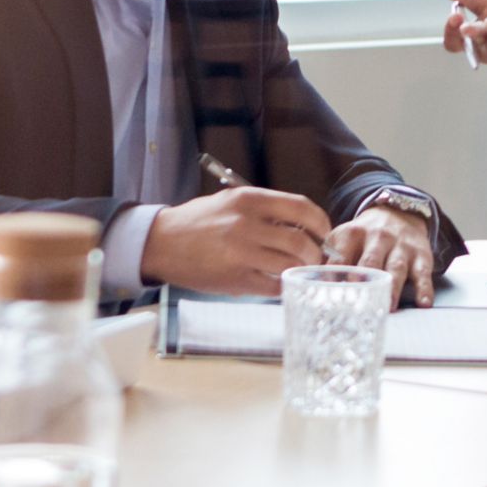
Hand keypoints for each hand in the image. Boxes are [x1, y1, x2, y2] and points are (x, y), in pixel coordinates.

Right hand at [141, 186, 331, 295]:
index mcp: (249, 200)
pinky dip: (283, 286)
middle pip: (301, 241)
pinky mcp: (235, 279)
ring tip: (302, 271)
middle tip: (318, 258)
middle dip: (317, 253)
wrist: (161, 243)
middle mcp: (247, 224)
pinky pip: (272, 285)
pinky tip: (282, 283)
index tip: (324, 232)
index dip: (321, 222)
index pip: (301, 207)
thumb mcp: (232, 202)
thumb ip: (265, 210)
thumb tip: (303, 225)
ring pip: (290, 265)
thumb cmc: (199, 221)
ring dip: (303, 270)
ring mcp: (241, 253)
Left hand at [327, 203, 437, 306]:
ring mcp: (400, 246)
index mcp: (352, 234)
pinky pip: (423, 273)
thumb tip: (307, 285)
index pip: (341, 257)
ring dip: (392, 288)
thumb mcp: (343, 239)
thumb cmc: (365, 237)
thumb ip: (328, 260)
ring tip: (389, 306)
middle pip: (370, 261)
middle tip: (359, 303)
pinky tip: (423, 303)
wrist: (399, 213)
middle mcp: (377, 237)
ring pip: (396, 268)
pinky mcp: (421, 255)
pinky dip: (424, 289)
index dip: (335, 276)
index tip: (330, 295)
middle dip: (365, 281)